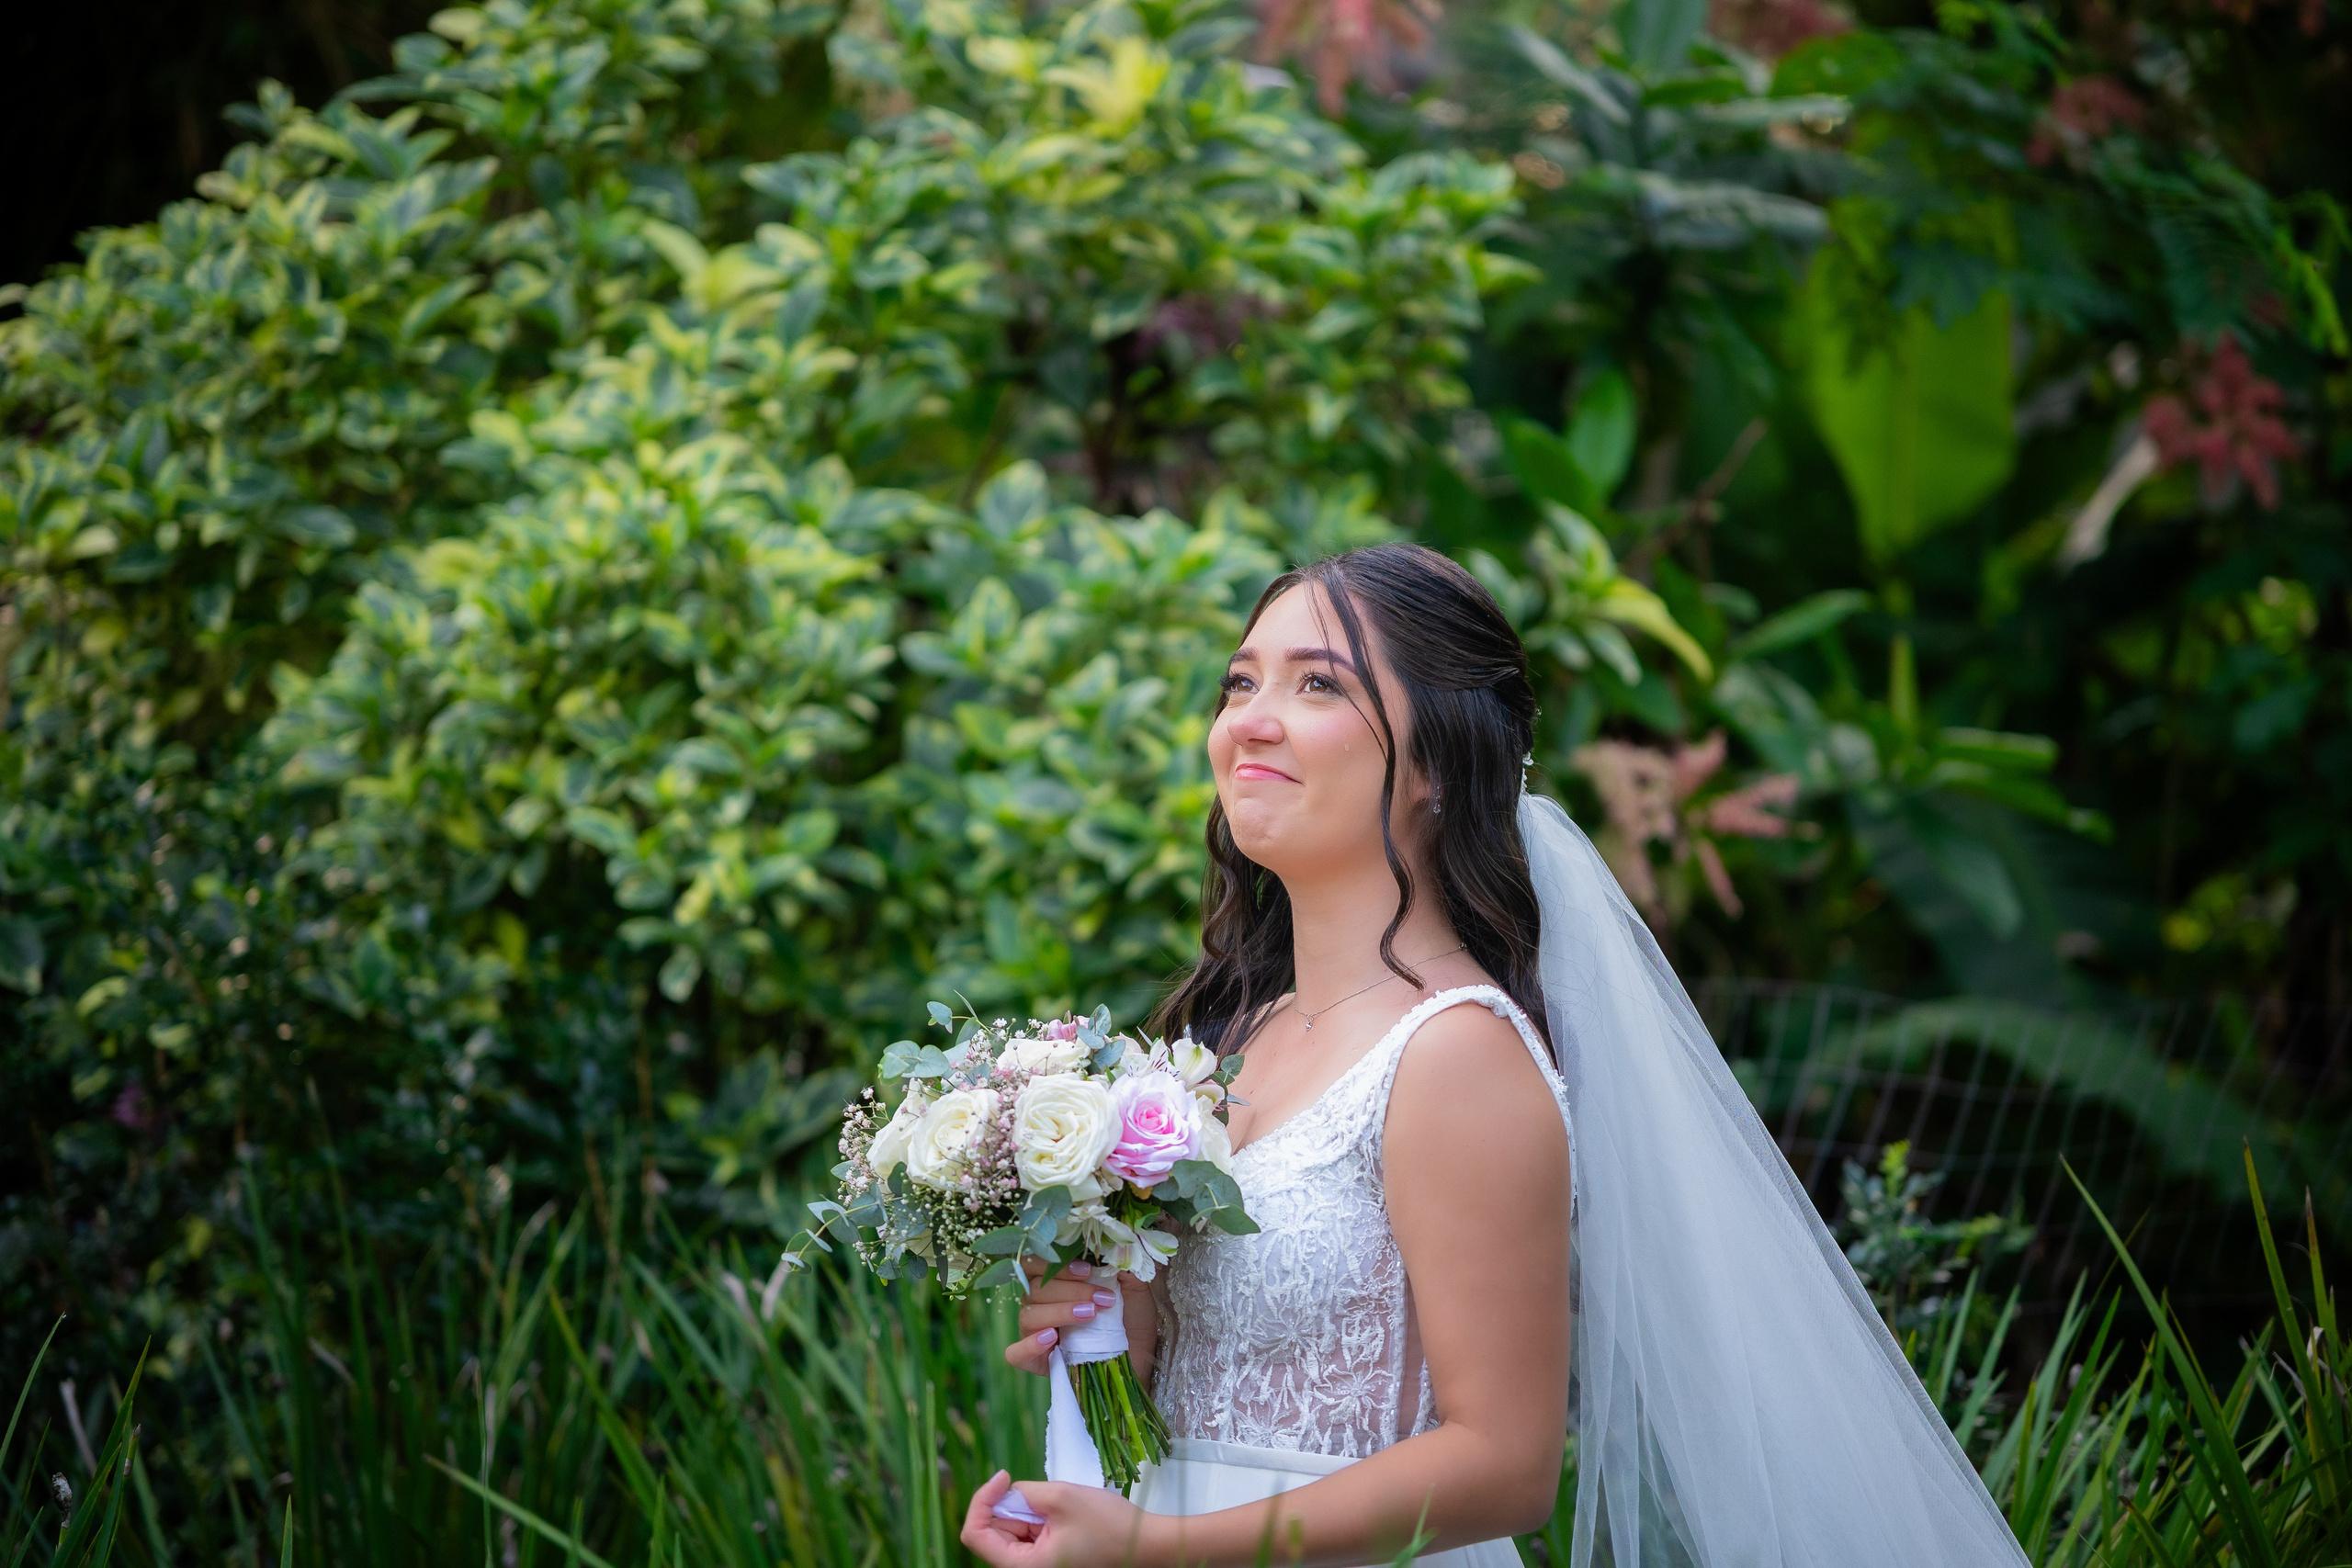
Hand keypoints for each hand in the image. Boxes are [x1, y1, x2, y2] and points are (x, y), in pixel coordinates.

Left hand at [961, 1470, 1153, 1567]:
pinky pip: (1029, 1534)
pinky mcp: (1048, 1557)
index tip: (1005, 1476)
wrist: (1146, 1546)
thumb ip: (1025, 1493)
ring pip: (1011, 1530)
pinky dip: (1037, 1517)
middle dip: (1008, 1504)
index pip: (975, 1535)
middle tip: (1039, 1491)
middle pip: (993, 1531)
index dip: (982, 1500)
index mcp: (1023, 1566)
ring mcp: (1037, 1564)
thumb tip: (1009, 1493)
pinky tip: (1061, 1513)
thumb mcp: (1062, 1497)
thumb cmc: (1108, 1526)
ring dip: (1025, 1510)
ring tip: (1057, 1506)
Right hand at [1003, 1259, 1133, 1374]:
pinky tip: (1051, 1338)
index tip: (1087, 1269)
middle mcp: (1039, 1305)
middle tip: (1102, 1299)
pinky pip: (1015, 1354)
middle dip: (1070, 1291)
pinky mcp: (1036, 1362)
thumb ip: (1122, 1266)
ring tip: (1089, 1315)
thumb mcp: (1132, 1288)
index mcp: (1055, 1282)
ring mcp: (1034, 1334)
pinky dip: (1029, 1345)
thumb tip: (1114, 1248)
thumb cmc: (1131, 1318)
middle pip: (1035, 1290)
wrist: (1141, 1356)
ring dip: (1059, 1312)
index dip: (1055, 1264)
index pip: (1034, 1264)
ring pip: (1028, 1316)